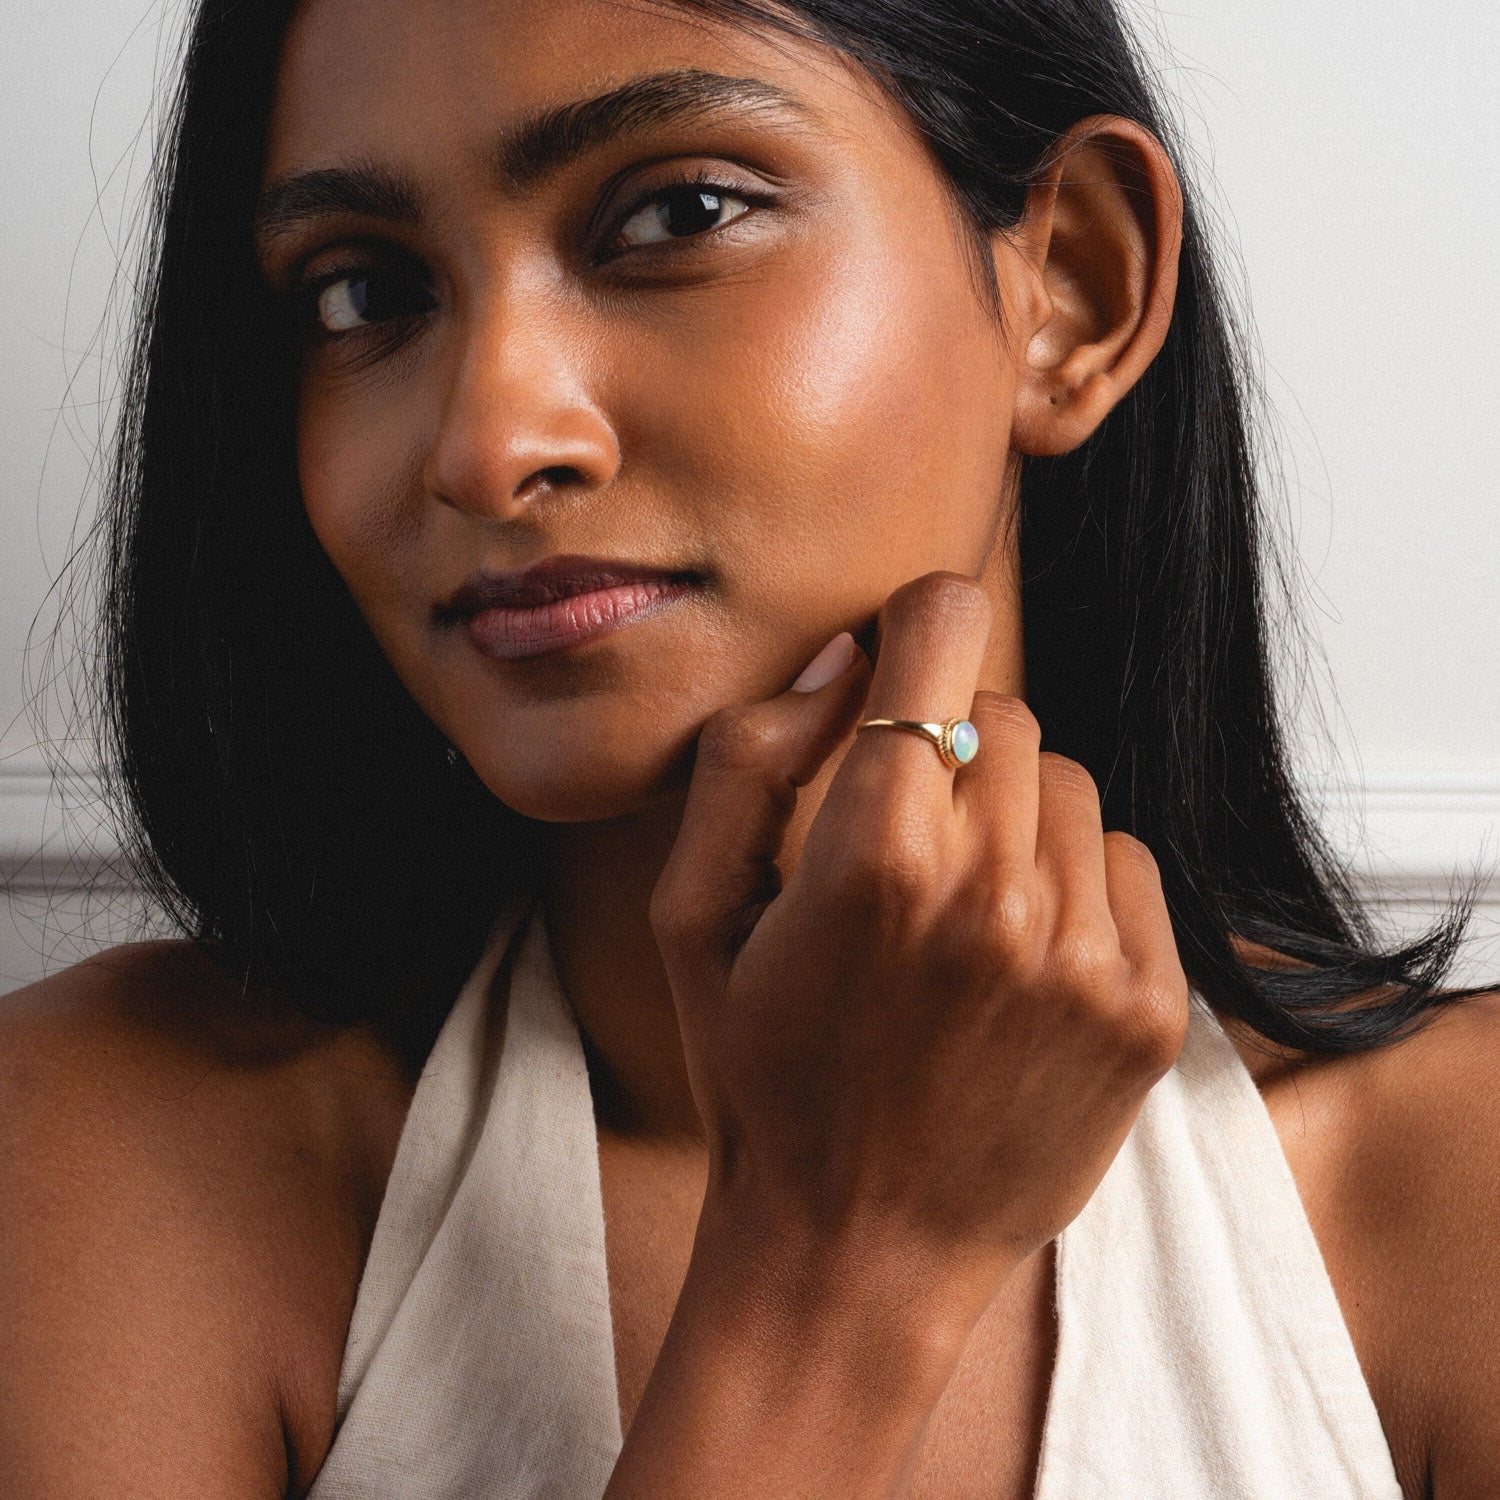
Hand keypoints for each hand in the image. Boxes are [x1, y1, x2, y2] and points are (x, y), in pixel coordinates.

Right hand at [651, 571, 1190, 1340]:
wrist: (854, 1252)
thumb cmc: (758, 1075)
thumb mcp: (692, 917)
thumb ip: (748, 761)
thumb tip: (846, 658)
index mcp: (872, 855)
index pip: (944, 630)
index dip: (919, 623)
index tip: (907, 653)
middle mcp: (992, 894)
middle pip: (1007, 711)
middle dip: (952, 747)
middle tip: (904, 841)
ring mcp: (1080, 955)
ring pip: (1073, 787)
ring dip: (1017, 820)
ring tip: (959, 915)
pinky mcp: (1143, 1011)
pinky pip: (1129, 865)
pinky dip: (1077, 887)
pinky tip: (1018, 960)